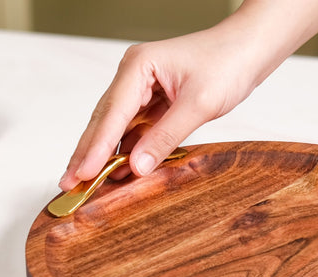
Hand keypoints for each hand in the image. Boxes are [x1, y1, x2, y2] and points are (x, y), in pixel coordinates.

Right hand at [59, 27, 264, 190]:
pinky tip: (116, 173)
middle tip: (68, 185)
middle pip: (103, 122)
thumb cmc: (227, 65)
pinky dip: (125, 152)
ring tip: (85, 185)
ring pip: (115, 129)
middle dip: (86, 154)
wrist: (249, 50)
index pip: (111, 114)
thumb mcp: (198, 104)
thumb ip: (166, 137)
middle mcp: (134, 76)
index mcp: (138, 67)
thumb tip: (137, 167)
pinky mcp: (154, 104)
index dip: (95, 148)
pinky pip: (134, 132)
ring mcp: (142, 90)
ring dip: (102, 156)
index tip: (81, 174)